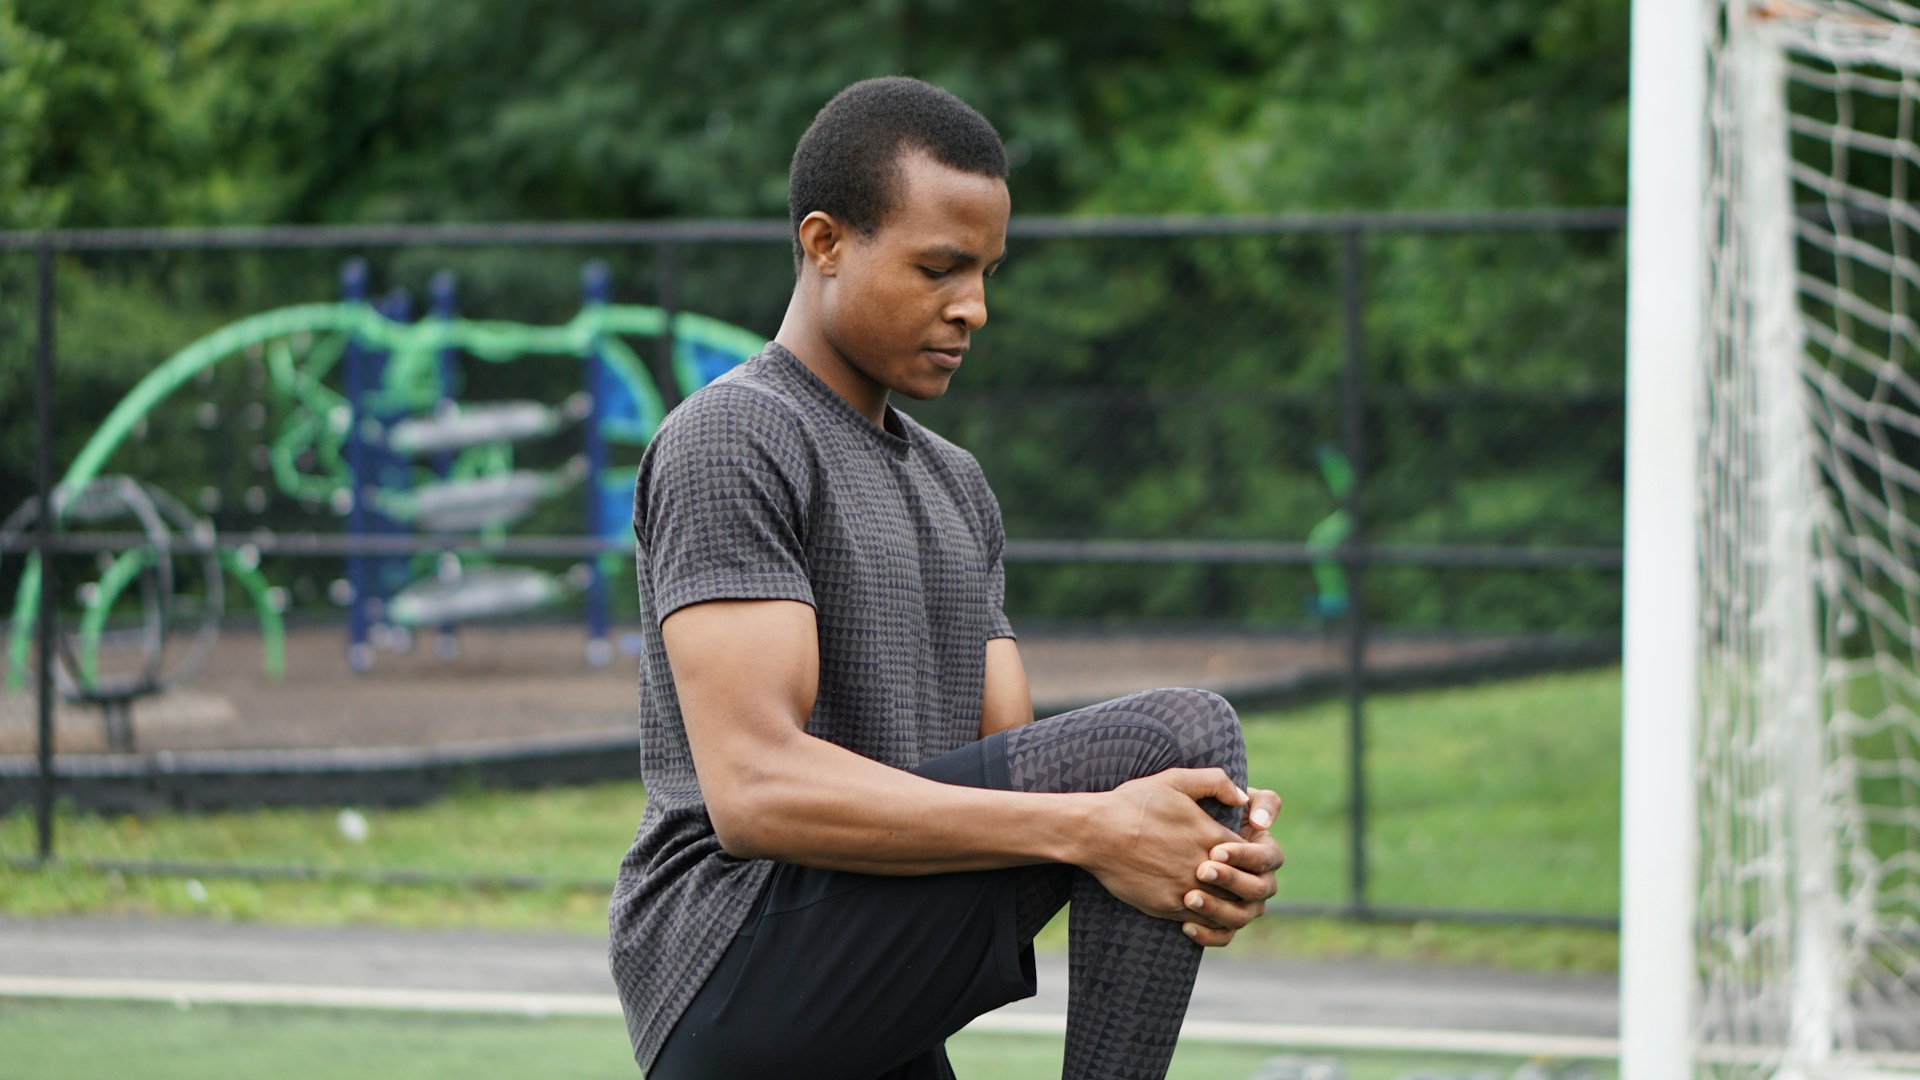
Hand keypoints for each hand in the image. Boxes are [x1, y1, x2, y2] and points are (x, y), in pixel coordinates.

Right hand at [1077, 768, 1247, 926]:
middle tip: (1240, 879)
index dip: (1252, 856)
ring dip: (1229, 905)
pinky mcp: (1166, 906)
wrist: (1096, 832)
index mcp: (1211, 836)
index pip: (1253, 855)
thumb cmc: (1133, 803)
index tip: (1242, 853)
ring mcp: (1186, 889)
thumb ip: (1216, 782)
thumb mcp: (1175, 780)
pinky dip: (1206, 919)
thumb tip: (1243, 797)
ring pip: (1225, 909)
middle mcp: (1204, 866)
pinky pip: (1199, 921)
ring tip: (1223, 897)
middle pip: (1244, 886)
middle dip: (1246, 883)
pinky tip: (1199, 908)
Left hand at [1181, 787, 1283, 947]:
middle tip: (1201, 871)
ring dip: (1218, 910)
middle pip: (1258, 889)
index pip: (1268, 858)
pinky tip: (1185, 926)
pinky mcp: (1222, 921)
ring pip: (1241, 916)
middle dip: (1231, 880)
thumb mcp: (1206, 791)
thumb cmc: (1190, 810)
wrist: (1160, 836)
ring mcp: (1242, 904)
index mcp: (1264, 851)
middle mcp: (1259, 880)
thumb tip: (1260, 821)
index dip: (1246, 856)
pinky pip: (1223, 936)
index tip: (1216, 849)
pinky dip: (1208, 935)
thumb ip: (1234, 790)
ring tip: (1190, 899)